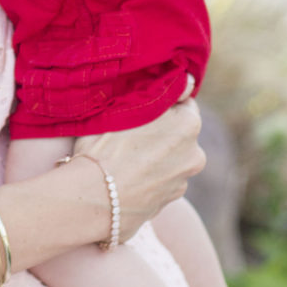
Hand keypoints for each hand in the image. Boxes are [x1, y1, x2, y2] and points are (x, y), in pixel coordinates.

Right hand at [65, 101, 205, 241]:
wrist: (93, 197)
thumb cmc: (106, 144)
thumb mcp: (130, 105)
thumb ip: (163, 92)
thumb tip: (189, 82)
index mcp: (189, 125)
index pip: (183, 102)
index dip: (162, 101)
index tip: (142, 104)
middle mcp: (194, 156)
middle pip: (178, 133)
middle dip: (160, 130)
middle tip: (129, 129)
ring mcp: (181, 183)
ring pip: (169, 160)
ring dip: (154, 156)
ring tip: (122, 157)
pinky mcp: (167, 204)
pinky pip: (158, 182)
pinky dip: (147, 178)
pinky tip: (124, 176)